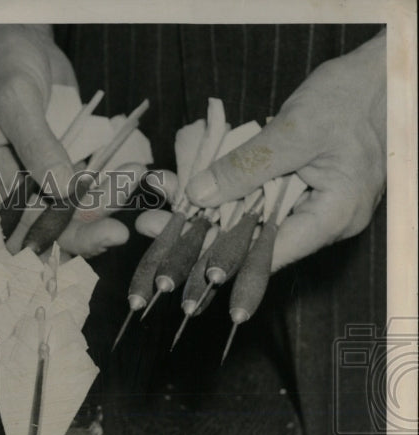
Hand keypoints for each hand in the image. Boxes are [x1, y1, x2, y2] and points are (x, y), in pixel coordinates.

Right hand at [0, 24, 137, 257]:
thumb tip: (61, 188)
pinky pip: (85, 189)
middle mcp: (5, 185)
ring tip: (129, 194)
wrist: (19, 41)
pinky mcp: (59, 169)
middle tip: (114, 234)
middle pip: (39, 228)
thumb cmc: (3, 62)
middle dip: (78, 235)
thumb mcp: (16, 98)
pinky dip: (109, 188)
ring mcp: (34, 180)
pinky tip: (134, 177)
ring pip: (67, 213)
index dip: (35, 244)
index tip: (70, 246)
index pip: (4, 227)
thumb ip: (36, 144)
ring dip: (100, 211)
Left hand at [139, 31, 385, 270]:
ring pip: (245, 219)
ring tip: (154, 210)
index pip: (268, 253)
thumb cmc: (352, 98)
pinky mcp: (292, 190)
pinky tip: (181, 189)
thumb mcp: (297, 129)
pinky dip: (218, 193)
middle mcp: (319, 221)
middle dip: (197, 236)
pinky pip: (250, 199)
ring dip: (200, 213)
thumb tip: (199, 196)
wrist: (381, 75)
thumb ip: (248, 166)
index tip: (179, 263)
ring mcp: (306, 206)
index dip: (221, 261)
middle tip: (150, 229)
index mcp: (332, 216)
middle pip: (250, 240)